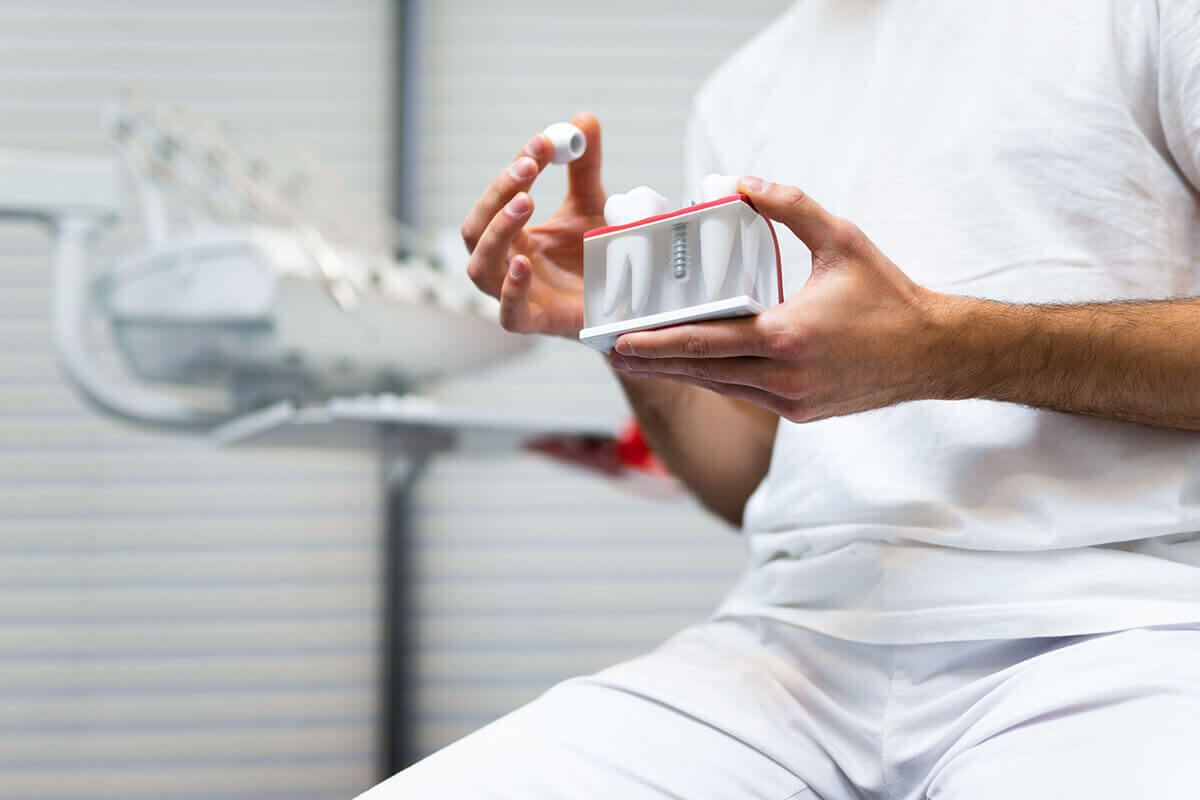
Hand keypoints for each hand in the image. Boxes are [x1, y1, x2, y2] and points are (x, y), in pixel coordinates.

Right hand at [460, 112, 605, 337]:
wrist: (625, 306)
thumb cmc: (597, 258)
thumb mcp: (592, 207)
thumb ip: (586, 168)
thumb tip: (583, 119)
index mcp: (514, 235)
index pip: (498, 198)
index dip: (514, 169)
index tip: (542, 143)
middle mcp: (506, 263)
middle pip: (476, 229)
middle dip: (497, 194)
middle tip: (528, 167)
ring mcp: (518, 295)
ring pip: (480, 268)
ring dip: (497, 231)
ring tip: (524, 202)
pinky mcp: (538, 323)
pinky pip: (509, 314)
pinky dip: (511, 289)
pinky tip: (522, 264)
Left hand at [608, 177, 949, 422]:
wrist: (934, 353)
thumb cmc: (888, 294)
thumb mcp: (841, 238)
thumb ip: (789, 205)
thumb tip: (741, 181)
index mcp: (788, 336)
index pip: (705, 342)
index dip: (657, 344)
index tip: (619, 341)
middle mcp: (784, 377)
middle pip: (701, 372)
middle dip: (653, 363)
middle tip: (612, 354)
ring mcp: (792, 402)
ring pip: (721, 387)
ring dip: (680, 375)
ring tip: (641, 361)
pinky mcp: (801, 414)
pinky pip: (746, 395)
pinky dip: (717, 381)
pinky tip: (695, 369)